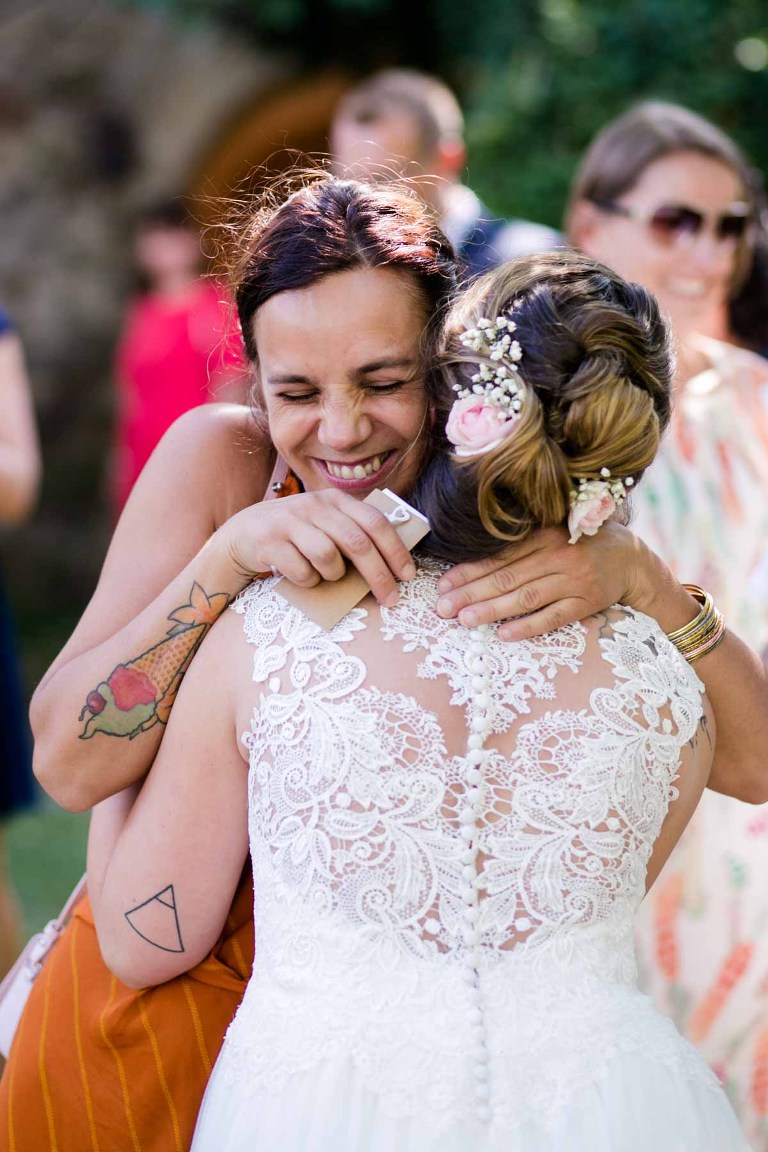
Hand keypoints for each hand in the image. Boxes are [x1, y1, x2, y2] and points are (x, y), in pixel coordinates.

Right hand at [218, 489, 416, 606]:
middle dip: (378, 575)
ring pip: (328, 557)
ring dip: (333, 575)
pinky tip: (302, 576)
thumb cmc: (295, 535)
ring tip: (326, 575)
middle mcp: (313, 505)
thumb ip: (352, 533)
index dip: (395, 550)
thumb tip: (392, 564)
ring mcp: (289, 521)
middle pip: (357, 543)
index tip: (407, 575)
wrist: (241, 535)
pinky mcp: (269, 542)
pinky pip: (301, 571)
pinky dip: (308, 582)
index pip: (375, 522)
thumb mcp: (324, 524)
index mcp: (334, 499)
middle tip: (390, 598)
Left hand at [435, 522, 648, 639]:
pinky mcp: (586, 603)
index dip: (469, 570)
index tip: (443, 584)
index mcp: (545, 535)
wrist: (631, 560)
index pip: (499, 556)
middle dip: (471, 592)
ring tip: (464, 620)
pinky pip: (553, 618)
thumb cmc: (581, 543)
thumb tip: (474, 559)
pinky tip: (504, 635)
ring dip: (493, 610)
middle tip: (443, 607)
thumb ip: (522, 542)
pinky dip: (528, 626)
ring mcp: (574, 581)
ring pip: (526, 597)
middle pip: (507, 577)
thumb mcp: (554, 531)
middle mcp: (559, 556)